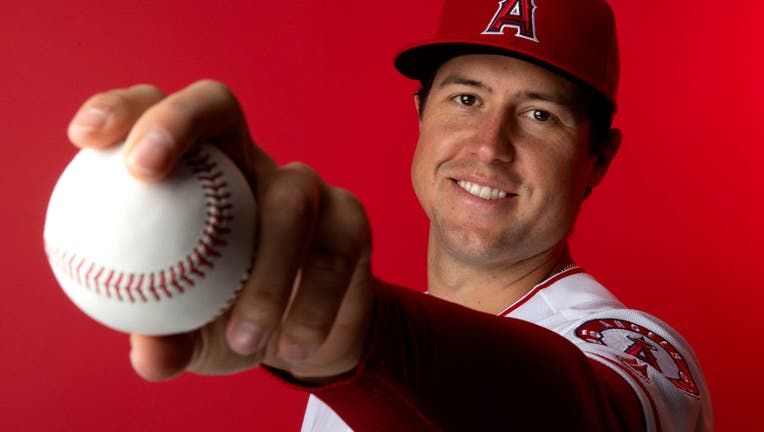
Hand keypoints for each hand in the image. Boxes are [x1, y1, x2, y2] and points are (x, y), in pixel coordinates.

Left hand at [67, 81, 374, 382]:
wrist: (304, 337)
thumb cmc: (230, 322)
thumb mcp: (191, 337)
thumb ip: (168, 339)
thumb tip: (149, 354)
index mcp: (196, 174)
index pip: (154, 114)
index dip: (123, 109)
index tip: (85, 140)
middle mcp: (247, 163)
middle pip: (218, 103)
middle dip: (178, 119)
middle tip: (144, 171)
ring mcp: (304, 184)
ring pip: (289, 199)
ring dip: (267, 272)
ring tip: (244, 339)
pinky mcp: (349, 218)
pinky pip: (333, 254)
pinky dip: (312, 304)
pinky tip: (294, 346)